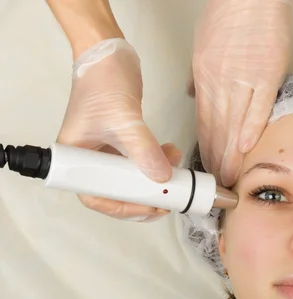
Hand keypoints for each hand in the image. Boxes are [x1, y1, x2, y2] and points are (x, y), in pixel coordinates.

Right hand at [57, 38, 175, 220]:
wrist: (109, 54)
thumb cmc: (103, 83)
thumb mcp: (124, 120)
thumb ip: (143, 150)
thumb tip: (162, 178)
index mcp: (75, 158)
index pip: (94, 196)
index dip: (121, 208)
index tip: (148, 207)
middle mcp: (88, 158)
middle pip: (114, 192)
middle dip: (142, 198)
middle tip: (166, 202)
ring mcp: (106, 151)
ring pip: (131, 178)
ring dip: (153, 179)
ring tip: (175, 173)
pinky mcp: (121, 142)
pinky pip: (140, 162)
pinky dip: (156, 161)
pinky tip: (171, 152)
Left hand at [190, 0, 292, 186]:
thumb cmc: (231, 13)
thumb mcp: (204, 45)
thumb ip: (200, 75)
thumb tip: (194, 95)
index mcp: (206, 76)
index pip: (204, 120)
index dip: (206, 147)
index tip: (208, 166)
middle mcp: (220, 81)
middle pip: (217, 128)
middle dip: (217, 159)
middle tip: (218, 183)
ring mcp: (244, 78)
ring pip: (234, 123)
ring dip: (231, 153)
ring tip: (231, 177)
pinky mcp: (267, 72)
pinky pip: (259, 105)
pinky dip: (252, 126)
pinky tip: (247, 147)